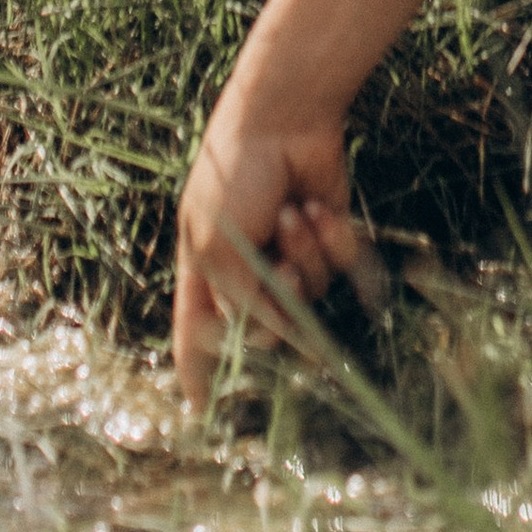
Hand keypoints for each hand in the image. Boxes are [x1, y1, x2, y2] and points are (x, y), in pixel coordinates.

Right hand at [173, 95, 355, 403]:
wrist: (285, 119)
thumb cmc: (236, 176)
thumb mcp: (219, 247)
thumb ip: (242, 304)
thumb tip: (276, 342)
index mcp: (204, 267)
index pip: (196, 333)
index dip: (197, 371)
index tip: (200, 412)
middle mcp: (245, 266)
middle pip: (263, 324)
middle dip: (275, 298)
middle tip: (276, 262)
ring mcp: (286, 252)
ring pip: (307, 296)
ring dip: (303, 256)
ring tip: (292, 213)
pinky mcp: (324, 236)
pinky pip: (335, 268)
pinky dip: (328, 240)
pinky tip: (315, 207)